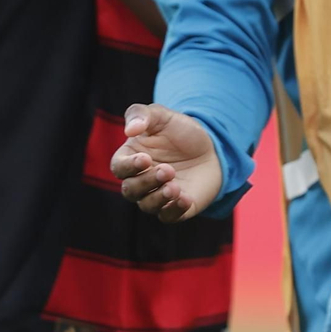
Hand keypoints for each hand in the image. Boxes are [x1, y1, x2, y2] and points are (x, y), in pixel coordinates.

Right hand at [110, 103, 222, 222]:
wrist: (211, 146)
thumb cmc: (180, 131)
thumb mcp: (162, 115)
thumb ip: (143, 114)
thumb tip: (131, 129)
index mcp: (131, 158)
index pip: (119, 167)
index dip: (128, 166)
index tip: (144, 159)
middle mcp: (140, 181)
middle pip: (130, 190)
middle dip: (146, 182)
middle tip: (167, 170)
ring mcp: (157, 196)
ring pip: (147, 205)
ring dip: (159, 198)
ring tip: (175, 187)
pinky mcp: (175, 208)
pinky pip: (168, 216)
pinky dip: (174, 210)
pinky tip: (185, 199)